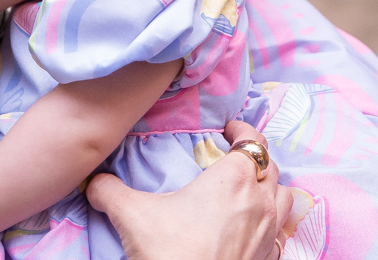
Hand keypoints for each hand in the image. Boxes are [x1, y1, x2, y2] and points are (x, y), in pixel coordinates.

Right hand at [87, 121, 291, 259]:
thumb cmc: (170, 252)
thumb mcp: (131, 214)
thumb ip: (109, 190)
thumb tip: (92, 182)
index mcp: (234, 179)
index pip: (253, 141)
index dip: (244, 130)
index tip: (230, 129)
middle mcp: (260, 202)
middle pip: (271, 167)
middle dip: (255, 158)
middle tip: (234, 157)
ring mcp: (269, 233)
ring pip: (285, 197)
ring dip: (271, 188)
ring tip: (252, 189)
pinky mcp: (268, 259)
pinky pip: (281, 233)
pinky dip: (272, 223)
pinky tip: (253, 229)